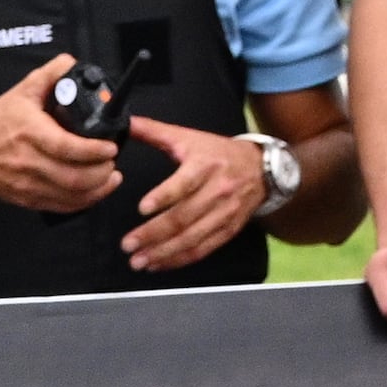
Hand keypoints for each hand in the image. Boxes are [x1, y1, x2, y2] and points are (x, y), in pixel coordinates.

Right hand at [0, 65, 126, 216]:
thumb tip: (73, 64)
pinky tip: (95, 191)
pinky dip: (83, 202)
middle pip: (73, 177)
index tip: (111, 147)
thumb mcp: (22, 91)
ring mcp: (28, 184)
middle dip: (101, 172)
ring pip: (71, 195)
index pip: (66, 147)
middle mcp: (29, 162)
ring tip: (111, 176)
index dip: (93, 151)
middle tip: (113, 161)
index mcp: (30, 133)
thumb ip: (51, 74)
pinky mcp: (29, 199)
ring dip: (97, 189)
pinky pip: (61, 206)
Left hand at [119, 117, 268, 274]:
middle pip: (184, 216)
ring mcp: (225, 213)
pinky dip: (179, 260)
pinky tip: (158, 264)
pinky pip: (203, 249)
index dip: (164, 196)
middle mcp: (218, 190)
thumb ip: (155, 132)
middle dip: (153, 233)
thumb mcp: (189, 138)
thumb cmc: (217, 153)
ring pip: (192, 238)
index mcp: (206, 165)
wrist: (261, 167)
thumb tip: (125, 121)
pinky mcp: (228, 230)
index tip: (142, 208)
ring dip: (163, 252)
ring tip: (138, 261)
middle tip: (128, 245)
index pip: (184, 183)